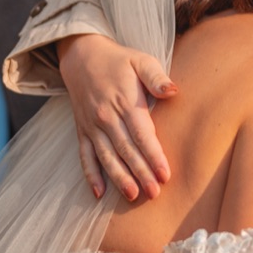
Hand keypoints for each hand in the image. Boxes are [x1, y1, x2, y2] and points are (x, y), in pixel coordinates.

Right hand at [57, 34, 177, 200]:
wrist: (81, 56)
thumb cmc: (118, 60)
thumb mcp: (141, 61)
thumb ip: (156, 77)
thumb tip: (172, 91)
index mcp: (124, 102)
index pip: (142, 134)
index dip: (154, 156)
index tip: (166, 175)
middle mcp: (106, 117)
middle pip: (126, 150)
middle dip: (141, 173)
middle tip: (154, 193)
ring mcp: (92, 126)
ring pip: (106, 157)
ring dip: (119, 178)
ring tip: (132, 196)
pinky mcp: (82, 131)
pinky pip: (85, 156)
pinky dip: (90, 175)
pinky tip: (99, 193)